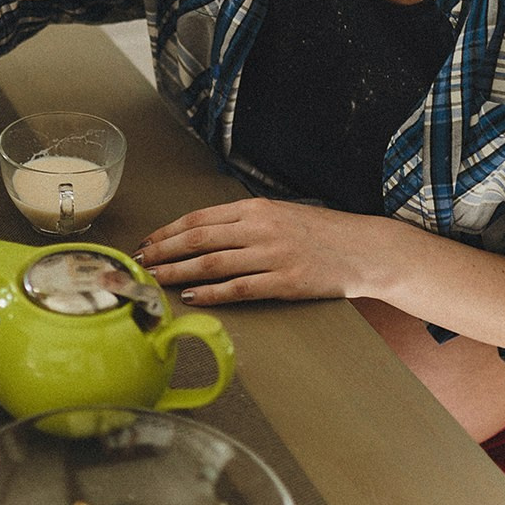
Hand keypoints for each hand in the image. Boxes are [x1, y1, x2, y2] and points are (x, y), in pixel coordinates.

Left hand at [135, 197, 386, 306]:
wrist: (366, 249)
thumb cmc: (322, 233)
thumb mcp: (280, 214)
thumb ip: (245, 221)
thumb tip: (204, 233)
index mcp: (255, 208)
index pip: (198, 219)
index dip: (166, 232)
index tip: (146, 243)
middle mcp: (259, 228)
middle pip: (197, 240)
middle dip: (162, 252)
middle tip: (139, 264)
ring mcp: (272, 255)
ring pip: (211, 264)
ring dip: (178, 273)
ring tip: (156, 280)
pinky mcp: (284, 281)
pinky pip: (239, 288)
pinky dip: (212, 293)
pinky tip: (192, 296)